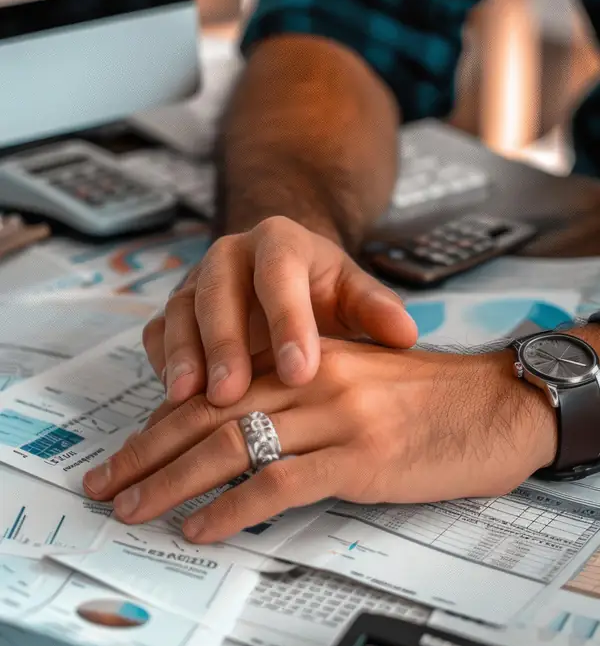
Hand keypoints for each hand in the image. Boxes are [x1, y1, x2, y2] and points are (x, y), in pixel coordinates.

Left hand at [83, 341, 555, 544]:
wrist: (497, 405)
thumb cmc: (428, 402)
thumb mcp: (355, 386)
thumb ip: (300, 403)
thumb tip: (243, 443)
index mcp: (303, 362)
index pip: (213, 392)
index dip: (160, 427)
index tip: (125, 456)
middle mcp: (310, 382)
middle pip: (206, 416)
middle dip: (146, 453)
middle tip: (105, 485)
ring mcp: (334, 419)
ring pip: (230, 447)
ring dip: (172, 482)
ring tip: (135, 510)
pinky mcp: (360, 458)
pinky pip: (279, 484)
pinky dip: (232, 509)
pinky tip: (203, 528)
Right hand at [142, 217, 416, 407]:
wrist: (282, 274)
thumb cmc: (322, 291)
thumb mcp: (354, 291)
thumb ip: (377, 309)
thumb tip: (405, 334)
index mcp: (279, 241)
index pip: (280, 275)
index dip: (287, 323)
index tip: (300, 373)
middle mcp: (229, 255)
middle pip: (218, 293)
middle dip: (223, 344)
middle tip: (232, 393)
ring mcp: (194, 283)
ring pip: (179, 313)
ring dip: (183, 358)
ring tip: (191, 401)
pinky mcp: (172, 314)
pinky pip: (157, 336)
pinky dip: (162, 366)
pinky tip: (172, 405)